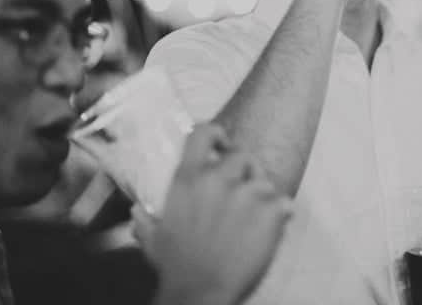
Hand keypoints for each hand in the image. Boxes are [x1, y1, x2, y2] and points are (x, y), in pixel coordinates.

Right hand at [145, 124, 291, 304]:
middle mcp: (218, 180)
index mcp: (188, 180)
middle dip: (245, 171)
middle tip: (243, 192)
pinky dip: (280, 216)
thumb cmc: (175, 269)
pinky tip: (267, 233)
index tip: (221, 142)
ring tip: (253, 222)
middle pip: (242, 155)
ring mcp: (248, 193)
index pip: (203, 134)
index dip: (216, 134)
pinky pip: (284, 203)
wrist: (200, 295)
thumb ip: (145, 221)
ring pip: (265, 182)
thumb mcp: (153, 240)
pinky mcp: (272, 211)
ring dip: (262, 198)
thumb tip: (137, 212)